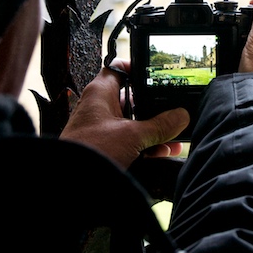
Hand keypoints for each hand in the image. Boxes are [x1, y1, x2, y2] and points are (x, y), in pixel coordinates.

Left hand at [59, 59, 189, 169]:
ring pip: (133, 122)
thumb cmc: (90, 152)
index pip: (119, 68)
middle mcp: (100, 107)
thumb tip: (181, 116)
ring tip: (175, 137)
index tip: (158, 74)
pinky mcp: (105, 147)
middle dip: (155, 107)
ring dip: (154, 130)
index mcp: (100, 93)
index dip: (138, 68)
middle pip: (132, 98)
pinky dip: (146, 145)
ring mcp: (102, 128)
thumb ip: (160, 126)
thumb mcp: (132, 136)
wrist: (70, 185)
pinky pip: (129, 141)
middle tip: (175, 111)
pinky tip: (164, 151)